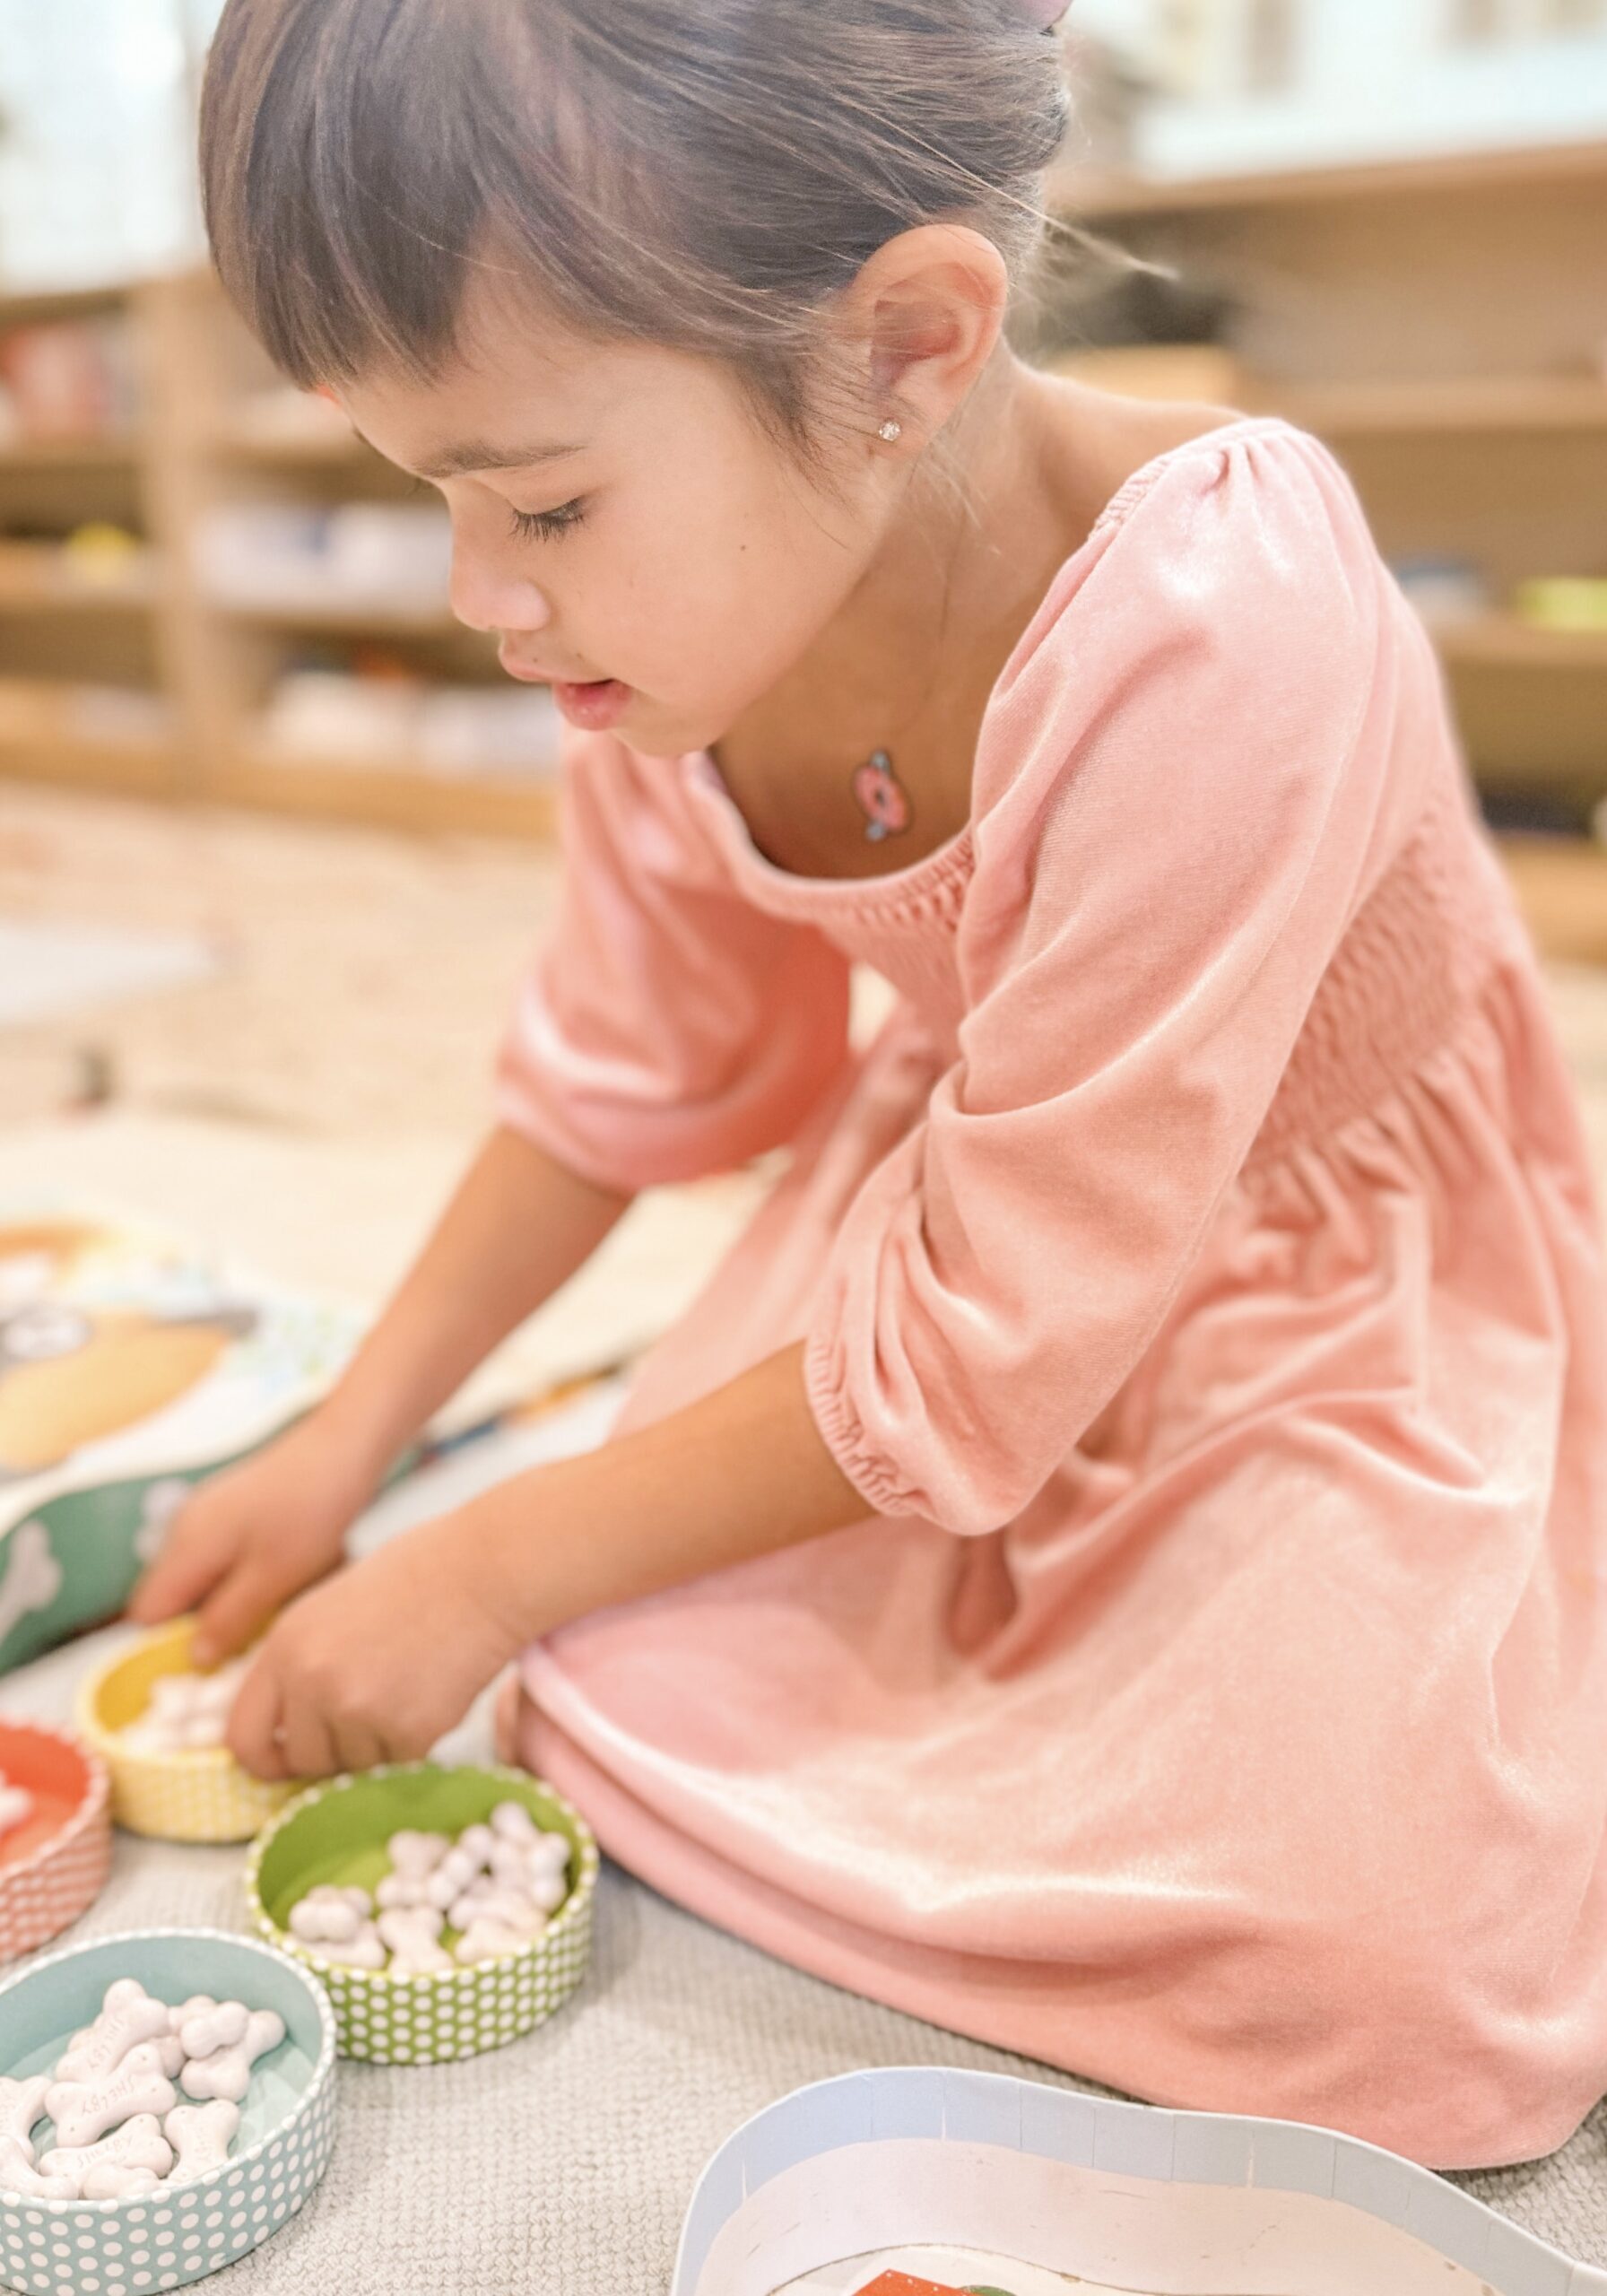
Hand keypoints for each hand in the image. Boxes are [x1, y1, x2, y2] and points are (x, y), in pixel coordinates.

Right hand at [128, 1413, 381, 1664]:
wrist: (346, 1446)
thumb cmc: (312, 1508)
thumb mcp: (272, 1577)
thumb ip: (227, 1620)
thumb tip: (193, 1660)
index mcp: (186, 1546)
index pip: (145, 1615)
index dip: (165, 1648)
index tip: (204, 1672)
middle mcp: (187, 1529)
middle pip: (175, 1600)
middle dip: (207, 1627)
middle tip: (251, 1642)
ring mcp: (211, 1518)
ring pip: (207, 1582)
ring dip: (236, 1602)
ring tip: (280, 1603)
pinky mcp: (238, 1513)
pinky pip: (232, 1561)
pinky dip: (255, 1578)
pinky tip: (293, 1577)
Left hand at [226, 1509, 521, 1780]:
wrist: (484, 1573)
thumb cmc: (418, 1576)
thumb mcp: (330, 1608)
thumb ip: (300, 1664)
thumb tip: (289, 1724)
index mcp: (285, 1648)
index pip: (244, 1737)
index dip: (266, 1758)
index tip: (287, 1760)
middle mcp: (311, 1684)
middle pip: (302, 1760)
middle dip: (331, 1751)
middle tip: (369, 1716)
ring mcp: (358, 1711)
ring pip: (353, 1767)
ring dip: (378, 1744)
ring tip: (408, 1687)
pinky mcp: (407, 1732)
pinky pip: (399, 1764)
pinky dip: (416, 1742)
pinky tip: (433, 1693)